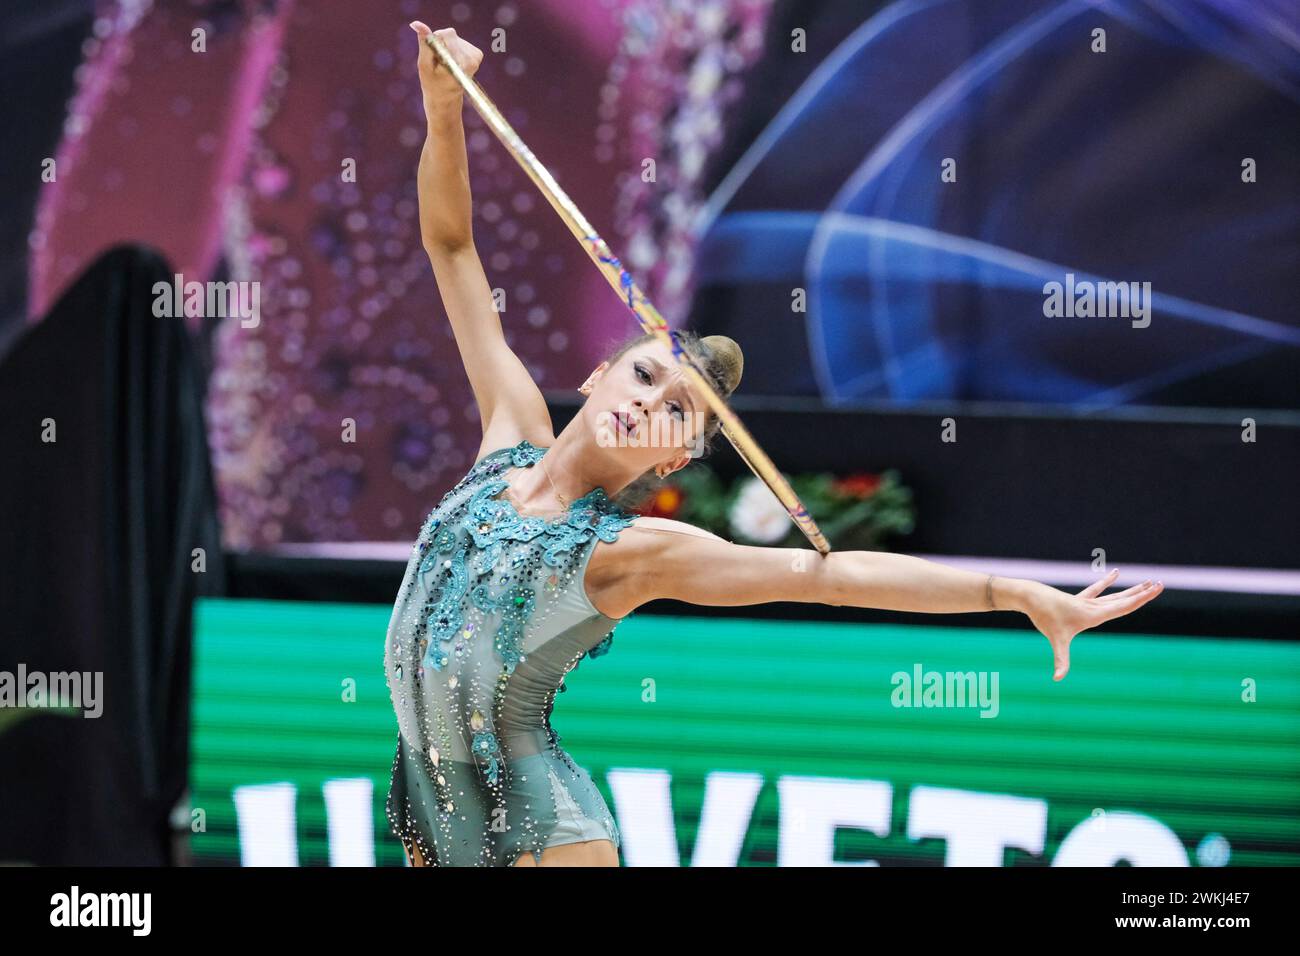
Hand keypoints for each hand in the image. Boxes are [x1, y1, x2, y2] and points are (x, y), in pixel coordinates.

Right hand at [408, 22, 481, 108]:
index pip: (447, 34)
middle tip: (438, 62)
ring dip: (446, 48)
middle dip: (441, 43)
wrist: (446, 99)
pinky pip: (460, 41)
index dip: (436, 39)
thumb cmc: (432, 84)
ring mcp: (476, 57)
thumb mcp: (424, 64)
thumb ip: (424, 43)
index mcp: (461, 62)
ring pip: (454, 38)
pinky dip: (453, 49)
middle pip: (451, 34)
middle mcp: (472, 59)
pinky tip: (451, 62)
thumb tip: (416, 23)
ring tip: (444, 65)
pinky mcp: (477, 54)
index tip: (433, 54)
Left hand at [1020, 570, 1163, 681]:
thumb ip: (1060, 660)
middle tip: (1160, 584)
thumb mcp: (1055, 640)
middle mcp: (1094, 606)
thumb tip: (1057, 679)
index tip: (1155, 589)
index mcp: (1094, 614)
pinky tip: (1115, 573)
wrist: (1031, 597)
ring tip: (1147, 582)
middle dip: (1142, 593)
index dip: (1141, 599)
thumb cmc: (1045, 617)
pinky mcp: (1078, 600)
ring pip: (1114, 595)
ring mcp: (1086, 602)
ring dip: (1131, 590)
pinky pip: (1097, 590)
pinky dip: (1107, 583)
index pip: (1124, 606)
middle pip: (1123, 599)